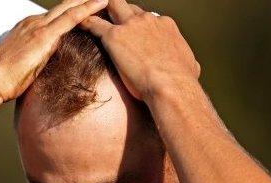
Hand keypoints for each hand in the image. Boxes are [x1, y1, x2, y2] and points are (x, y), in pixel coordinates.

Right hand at [0, 0, 108, 103]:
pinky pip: (71, 18)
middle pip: (65, 5)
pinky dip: (88, 9)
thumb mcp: (20, 66)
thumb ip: (34, 61)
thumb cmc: (0, 80)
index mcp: (28, 28)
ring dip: (89, 0)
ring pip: (70, 7)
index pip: (56, 15)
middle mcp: (33, 23)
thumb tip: (42, 70)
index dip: (73, 8)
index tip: (89, 4)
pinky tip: (102, 3)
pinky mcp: (43, 37)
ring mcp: (38, 28)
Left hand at [80, 0, 199, 100]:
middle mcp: (148, 20)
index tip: (130, 31)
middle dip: (118, 10)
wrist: (171, 86)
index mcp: (165, 25)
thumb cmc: (182, 82)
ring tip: (88, 12)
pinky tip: (78, 25)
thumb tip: (192, 67)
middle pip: (129, 7)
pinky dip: (86, 23)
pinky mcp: (114, 36)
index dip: (137, 23)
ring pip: (112, 6)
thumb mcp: (190, 66)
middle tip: (107, 15)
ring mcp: (130, 26)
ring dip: (101, 9)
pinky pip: (95, 24)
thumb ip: (187, 61)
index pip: (147, 17)